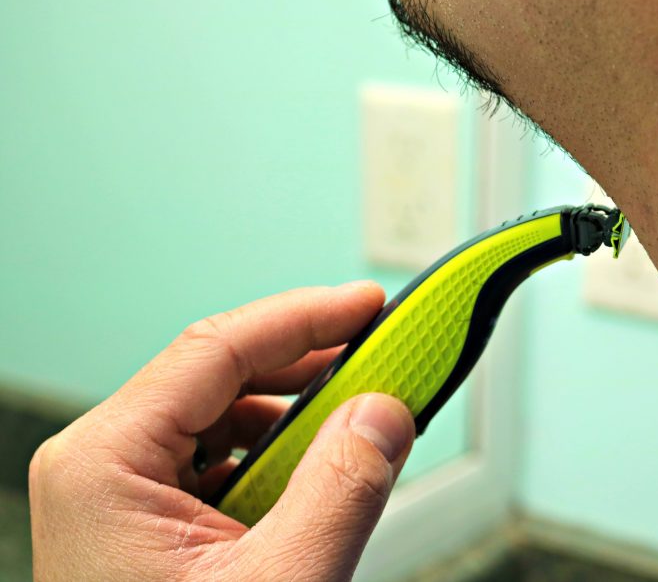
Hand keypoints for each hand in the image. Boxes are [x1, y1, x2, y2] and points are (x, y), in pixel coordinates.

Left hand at [29, 283, 415, 580]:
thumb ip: (342, 487)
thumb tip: (387, 413)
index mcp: (106, 461)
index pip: (217, 348)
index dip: (304, 316)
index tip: (368, 304)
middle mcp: (103, 464)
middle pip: (219, 375)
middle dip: (309, 365)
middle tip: (382, 356)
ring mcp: (119, 493)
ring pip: (222, 416)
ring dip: (297, 416)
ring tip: (357, 424)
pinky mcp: (145, 522)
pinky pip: (218, 460)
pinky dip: (277, 457)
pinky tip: (317, 473)